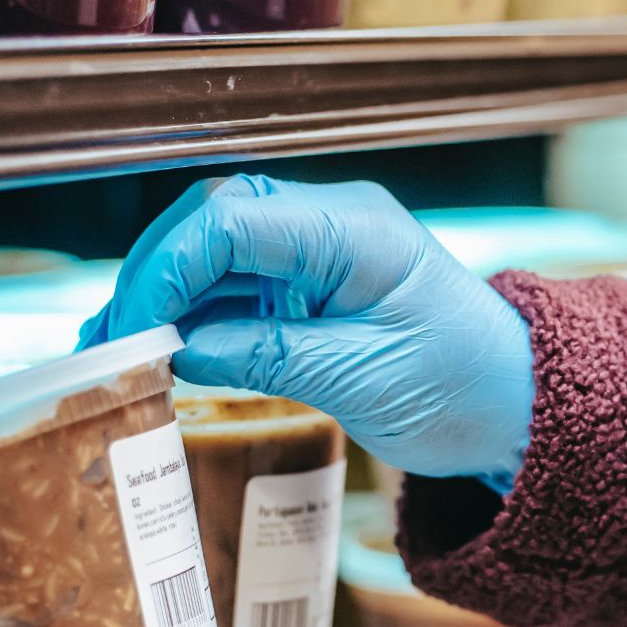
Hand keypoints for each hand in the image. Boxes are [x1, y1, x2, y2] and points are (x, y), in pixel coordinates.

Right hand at [79, 175, 533, 490]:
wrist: (515, 404)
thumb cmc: (464, 387)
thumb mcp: (363, 380)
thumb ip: (267, 355)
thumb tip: (179, 350)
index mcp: (355, 230)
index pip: (231, 222)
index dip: (167, 271)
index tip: (135, 331)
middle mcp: (333, 225)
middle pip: (212, 222)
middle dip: (153, 276)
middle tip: (111, 342)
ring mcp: (321, 252)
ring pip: (216, 252)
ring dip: (164, 296)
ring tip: (116, 351)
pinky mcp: (312, 287)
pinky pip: (237, 285)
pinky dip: (193, 315)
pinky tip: (159, 350)